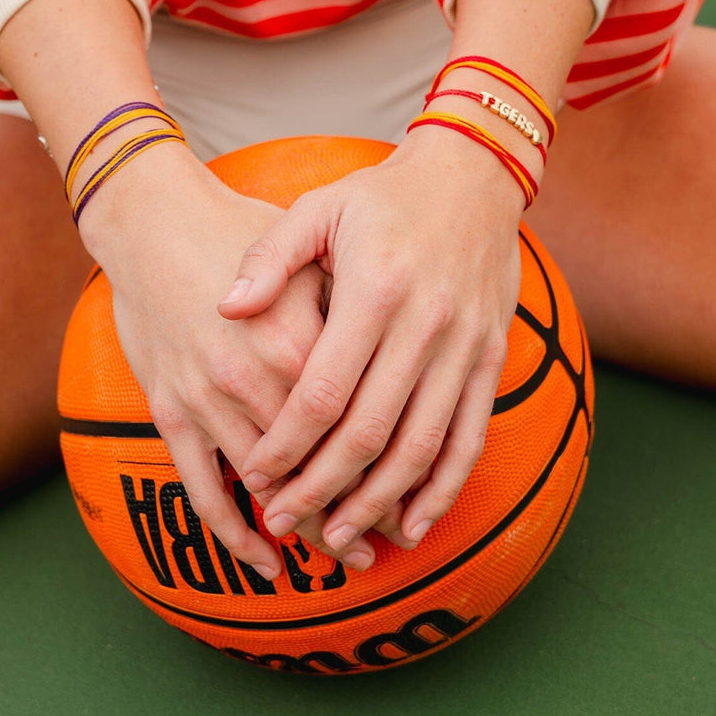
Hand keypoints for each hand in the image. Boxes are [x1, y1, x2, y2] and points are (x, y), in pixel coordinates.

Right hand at [79, 146, 376, 578]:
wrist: (155, 221)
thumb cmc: (240, 231)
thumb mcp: (311, 249)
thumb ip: (349, 304)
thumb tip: (399, 357)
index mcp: (300, 338)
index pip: (356, 421)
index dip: (389, 467)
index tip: (414, 495)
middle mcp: (256, 377)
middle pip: (318, 462)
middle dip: (359, 508)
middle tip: (389, 541)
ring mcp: (208, 398)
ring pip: (269, 485)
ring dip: (310, 528)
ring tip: (346, 555)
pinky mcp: (171, 410)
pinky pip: (204, 488)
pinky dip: (234, 533)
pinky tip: (267, 562)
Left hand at [219, 128, 525, 559]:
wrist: (475, 178)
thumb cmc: (385, 196)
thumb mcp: (321, 207)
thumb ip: (270, 257)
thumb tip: (226, 307)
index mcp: (374, 290)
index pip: (323, 390)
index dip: (286, 443)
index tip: (254, 475)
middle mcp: (424, 325)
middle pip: (368, 431)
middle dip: (321, 486)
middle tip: (283, 520)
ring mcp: (464, 347)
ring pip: (421, 446)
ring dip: (378, 501)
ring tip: (338, 536)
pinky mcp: (489, 359)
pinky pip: (470, 436)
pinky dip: (444, 486)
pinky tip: (414, 521)